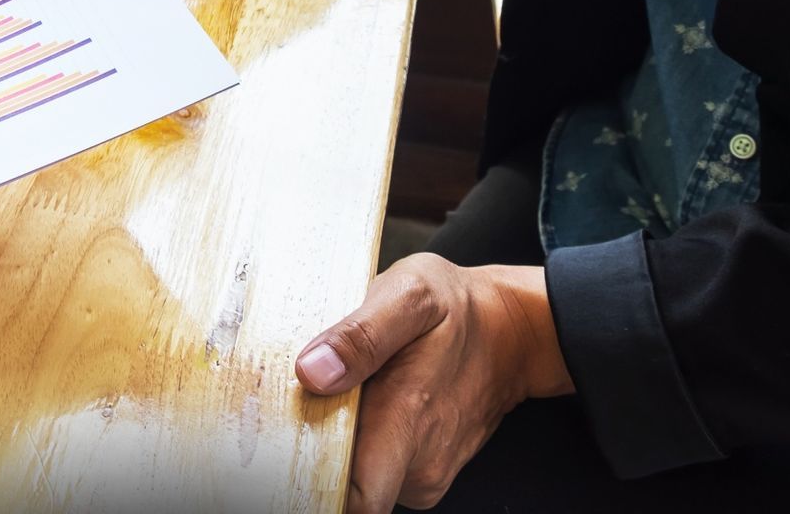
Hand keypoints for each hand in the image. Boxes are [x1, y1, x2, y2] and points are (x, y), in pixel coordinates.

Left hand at [294, 254, 573, 511]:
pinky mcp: (422, 472)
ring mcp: (423, 474)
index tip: (278, 452)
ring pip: (356, 478)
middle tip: (301, 401)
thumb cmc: (457, 310)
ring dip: (334, 443)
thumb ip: (359, 335)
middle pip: (341, 489)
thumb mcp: (410, 296)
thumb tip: (311, 372)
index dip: (308, 486)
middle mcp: (416, 464)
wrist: (512, 332)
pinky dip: (357, 442)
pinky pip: (374, 470)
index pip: (352, 500)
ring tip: (338, 392)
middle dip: (311, 454)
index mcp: (405, 422)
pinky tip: (360, 404)